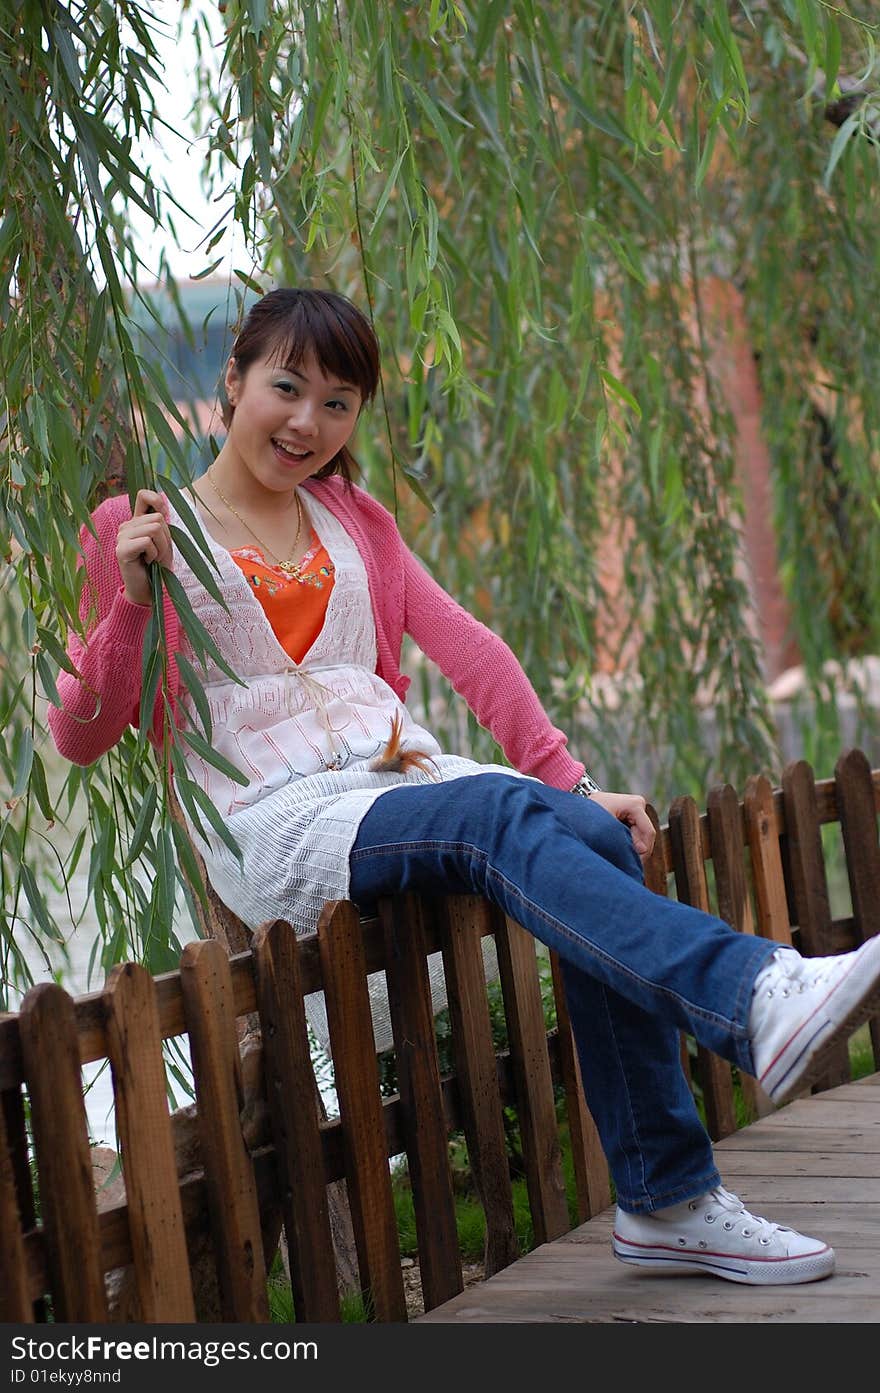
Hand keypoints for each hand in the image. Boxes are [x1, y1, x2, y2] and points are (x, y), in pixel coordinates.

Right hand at [115, 490, 172, 605]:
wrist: (149, 591)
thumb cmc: (158, 566)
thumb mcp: (164, 541)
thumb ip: (162, 522)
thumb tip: (161, 508)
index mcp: (136, 521)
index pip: (144, 495)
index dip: (158, 501)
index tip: (165, 518)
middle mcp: (126, 526)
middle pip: (158, 518)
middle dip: (166, 538)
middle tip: (158, 553)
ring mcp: (121, 537)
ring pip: (155, 528)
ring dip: (161, 547)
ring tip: (152, 558)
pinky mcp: (121, 549)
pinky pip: (147, 541)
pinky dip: (154, 554)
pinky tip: (146, 562)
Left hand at [590, 790, 654, 857]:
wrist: (574, 809)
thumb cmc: (588, 817)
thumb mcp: (606, 829)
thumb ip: (627, 840)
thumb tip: (643, 850)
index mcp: (635, 804)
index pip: (648, 832)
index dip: (643, 850)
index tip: (632, 861)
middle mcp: (638, 803)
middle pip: (646, 834)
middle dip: (636, 848)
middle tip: (621, 857)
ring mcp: (634, 808)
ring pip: (641, 835)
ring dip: (631, 846)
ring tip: (615, 849)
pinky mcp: (630, 814)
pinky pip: (635, 833)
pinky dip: (628, 841)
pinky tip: (616, 844)